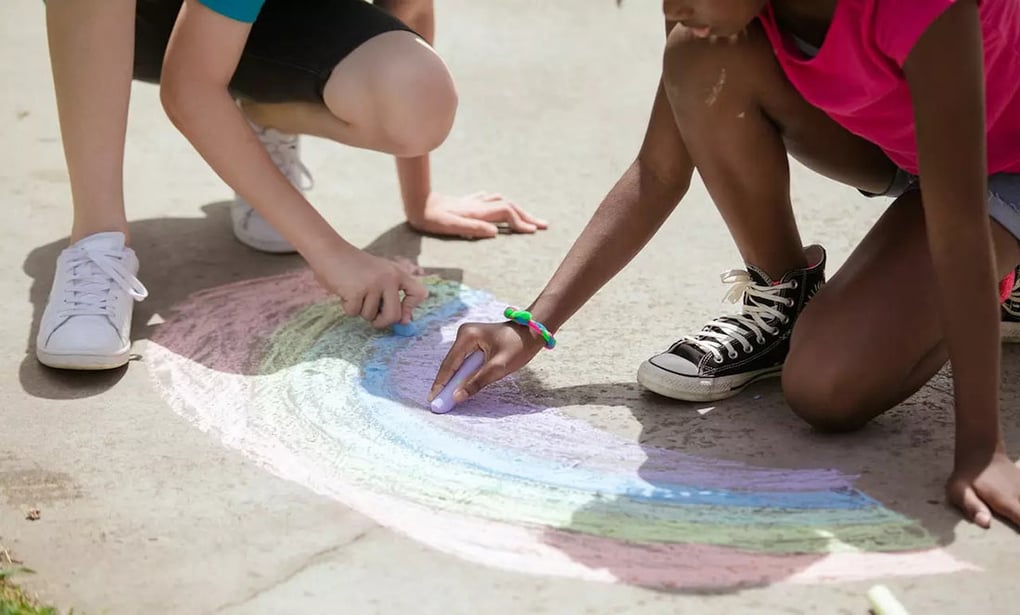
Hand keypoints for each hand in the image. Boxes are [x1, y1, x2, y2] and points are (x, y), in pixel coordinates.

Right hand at [310, 246, 427, 327]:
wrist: (329, 250)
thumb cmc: (353, 266)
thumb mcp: (378, 274)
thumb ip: (391, 293)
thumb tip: (405, 322)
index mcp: (397, 273)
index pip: (419, 294)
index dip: (411, 308)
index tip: (401, 315)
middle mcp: (389, 278)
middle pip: (394, 315)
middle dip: (382, 322)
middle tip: (373, 318)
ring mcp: (373, 284)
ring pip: (370, 316)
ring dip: (360, 310)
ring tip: (354, 293)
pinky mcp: (356, 291)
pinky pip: (354, 313)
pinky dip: (347, 307)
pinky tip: (344, 292)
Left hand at [408, 192, 548, 238]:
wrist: (417, 202)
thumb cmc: (430, 218)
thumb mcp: (450, 225)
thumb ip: (472, 227)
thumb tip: (495, 231)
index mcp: (478, 212)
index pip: (507, 213)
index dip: (521, 222)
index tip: (533, 232)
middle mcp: (479, 205)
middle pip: (510, 206)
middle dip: (527, 216)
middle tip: (543, 225)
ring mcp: (474, 202)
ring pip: (502, 202)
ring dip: (517, 209)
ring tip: (527, 218)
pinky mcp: (466, 202)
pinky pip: (490, 200)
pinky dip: (501, 203)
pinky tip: (499, 203)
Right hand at [428, 322, 545, 403]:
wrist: (533, 332)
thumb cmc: (518, 346)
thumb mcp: (498, 367)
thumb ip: (477, 382)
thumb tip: (457, 397)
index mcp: (467, 336)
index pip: (450, 364)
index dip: (441, 383)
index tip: (432, 399)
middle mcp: (464, 334)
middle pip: (451, 364)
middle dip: (445, 384)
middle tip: (437, 403)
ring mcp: (468, 338)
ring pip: (457, 364)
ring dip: (453, 381)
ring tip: (444, 399)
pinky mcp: (474, 343)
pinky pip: (465, 362)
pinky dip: (462, 375)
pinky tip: (457, 388)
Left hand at [947, 449, 1019, 528]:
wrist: (980, 451)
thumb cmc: (967, 475)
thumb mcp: (960, 490)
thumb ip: (972, 507)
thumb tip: (985, 523)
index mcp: (1007, 503)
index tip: (1017, 545)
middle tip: (1011, 533)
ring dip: (1019, 513)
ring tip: (1012, 516)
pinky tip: (1014, 506)